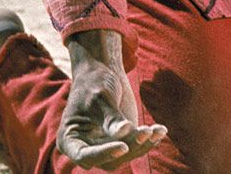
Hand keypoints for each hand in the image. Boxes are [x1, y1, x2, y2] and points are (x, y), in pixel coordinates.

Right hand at [58, 29, 165, 169]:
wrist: (103, 71)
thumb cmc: (95, 81)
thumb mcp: (100, 96)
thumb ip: (111, 117)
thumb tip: (124, 133)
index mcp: (69, 139)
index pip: (84, 155)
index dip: (104, 154)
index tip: (123, 146)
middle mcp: (86, 147)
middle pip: (107, 159)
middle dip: (130, 147)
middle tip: (146, 132)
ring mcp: (103, 145)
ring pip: (123, 155)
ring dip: (142, 145)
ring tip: (157, 130)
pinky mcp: (119, 140)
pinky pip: (134, 146)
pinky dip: (147, 140)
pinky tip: (160, 131)